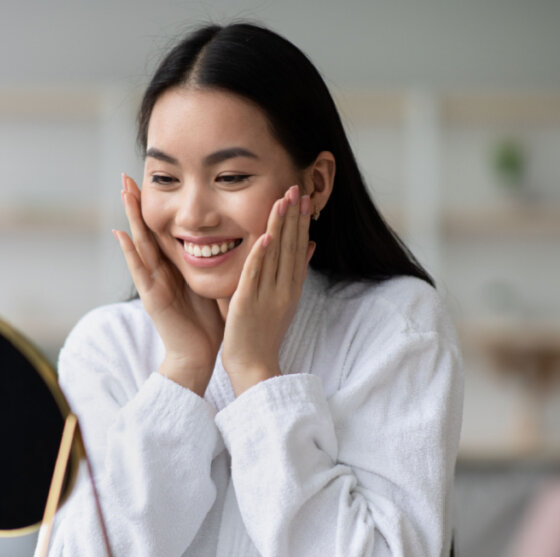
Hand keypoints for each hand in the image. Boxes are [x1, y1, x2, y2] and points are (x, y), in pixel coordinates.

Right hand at [115, 173, 222, 395]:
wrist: (200, 356)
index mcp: (175, 267)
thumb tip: (235, 239)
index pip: (164, 230)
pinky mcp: (153, 298)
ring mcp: (154, 283)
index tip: (153, 180)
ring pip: (140, 244)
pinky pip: (139, 271)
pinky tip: (121, 234)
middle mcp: (161, 271)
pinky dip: (129, 252)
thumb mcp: (213, 283)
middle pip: (148, 230)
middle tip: (128, 175)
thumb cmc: (210, 322)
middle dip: (137, 204)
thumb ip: (217, 263)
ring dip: (131, 218)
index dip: (157, 206)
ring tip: (123, 193)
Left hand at [222, 185, 315, 395]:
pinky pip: (256, 274)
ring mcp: (268, 295)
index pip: (299, 248)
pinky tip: (265, 235)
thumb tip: (310, 245)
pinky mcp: (249, 303)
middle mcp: (284, 288)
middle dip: (294, 216)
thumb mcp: (284, 300)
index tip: (303, 197)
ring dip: (280, 226)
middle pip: (291, 246)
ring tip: (284, 200)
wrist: (254, 366)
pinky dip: (262, 255)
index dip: (301, 221)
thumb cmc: (263, 334)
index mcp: (291, 287)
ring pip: (276, 255)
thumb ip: (293, 272)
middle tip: (296, 187)